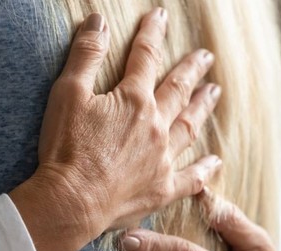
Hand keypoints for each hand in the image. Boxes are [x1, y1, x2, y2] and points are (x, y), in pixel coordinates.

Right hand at [11, 9, 221, 250]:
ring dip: (201, 107)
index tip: (160, 16)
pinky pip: (191, 178)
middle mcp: (156, 126)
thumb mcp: (67, 94)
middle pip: (178, 90)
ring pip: (189, 127)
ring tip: (213, 93)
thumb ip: (85, 55)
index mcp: (133, 100)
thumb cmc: (66, 149)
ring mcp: (163, 159)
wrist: (71, 202)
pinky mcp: (162, 189)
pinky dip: (204, 169)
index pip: (145, 58)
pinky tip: (214, 161)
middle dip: (191, 70)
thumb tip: (98, 22)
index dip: (152, 34)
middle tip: (205, 57)